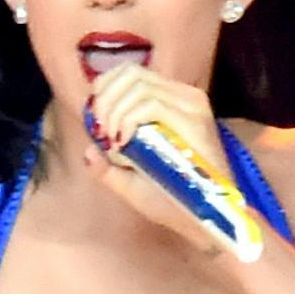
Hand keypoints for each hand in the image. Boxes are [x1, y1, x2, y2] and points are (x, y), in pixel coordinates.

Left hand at [87, 64, 249, 257]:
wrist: (206, 221)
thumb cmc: (174, 203)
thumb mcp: (132, 185)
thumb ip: (108, 169)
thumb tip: (88, 151)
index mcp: (171, 102)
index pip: (131, 72)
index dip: (104, 87)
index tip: (94, 117)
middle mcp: (184, 97)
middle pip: (131, 74)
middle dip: (105, 101)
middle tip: (100, 133)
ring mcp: (192, 106)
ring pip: (138, 87)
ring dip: (115, 113)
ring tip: (113, 143)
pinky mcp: (195, 120)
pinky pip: (151, 105)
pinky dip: (129, 120)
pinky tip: (124, 143)